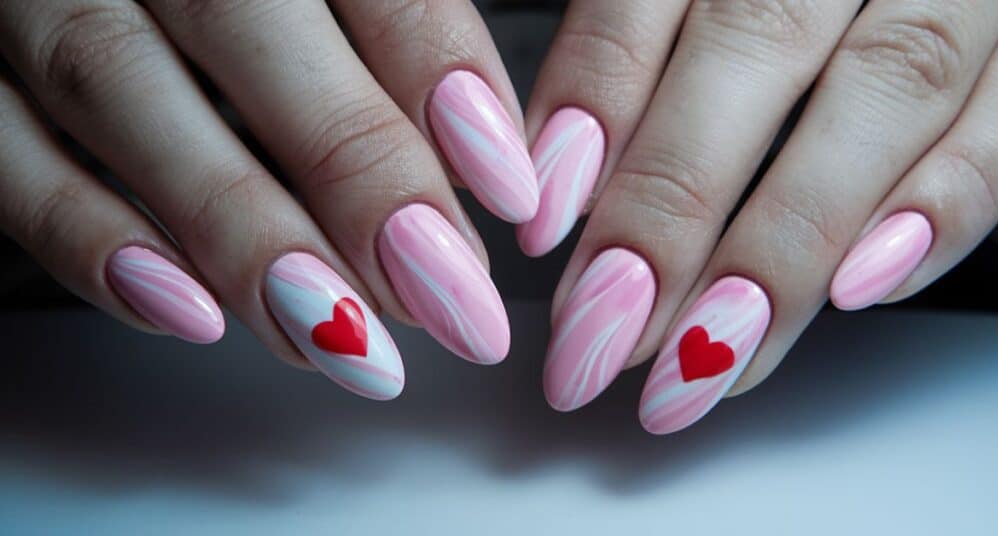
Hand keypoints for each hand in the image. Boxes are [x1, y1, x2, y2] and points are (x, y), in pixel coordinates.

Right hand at [0, 0, 538, 399]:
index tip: (511, 192)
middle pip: (245, 24)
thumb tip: (481, 163)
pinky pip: (3, 152)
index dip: (440, 75)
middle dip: (354, 170)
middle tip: (446, 296)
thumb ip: (393, 34)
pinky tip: (189, 313)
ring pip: (118, 87)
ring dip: (236, 227)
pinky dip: (88, 238)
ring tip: (338, 335)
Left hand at [526, 0, 997, 431]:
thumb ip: (642, 39)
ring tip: (705, 353)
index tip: (543, 221)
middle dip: (672, 205)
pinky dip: (947, 202)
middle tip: (605, 330)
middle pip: (757, 47)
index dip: (594, 105)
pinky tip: (861, 289)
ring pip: (886, 91)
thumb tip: (567, 172)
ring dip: (788, 240)